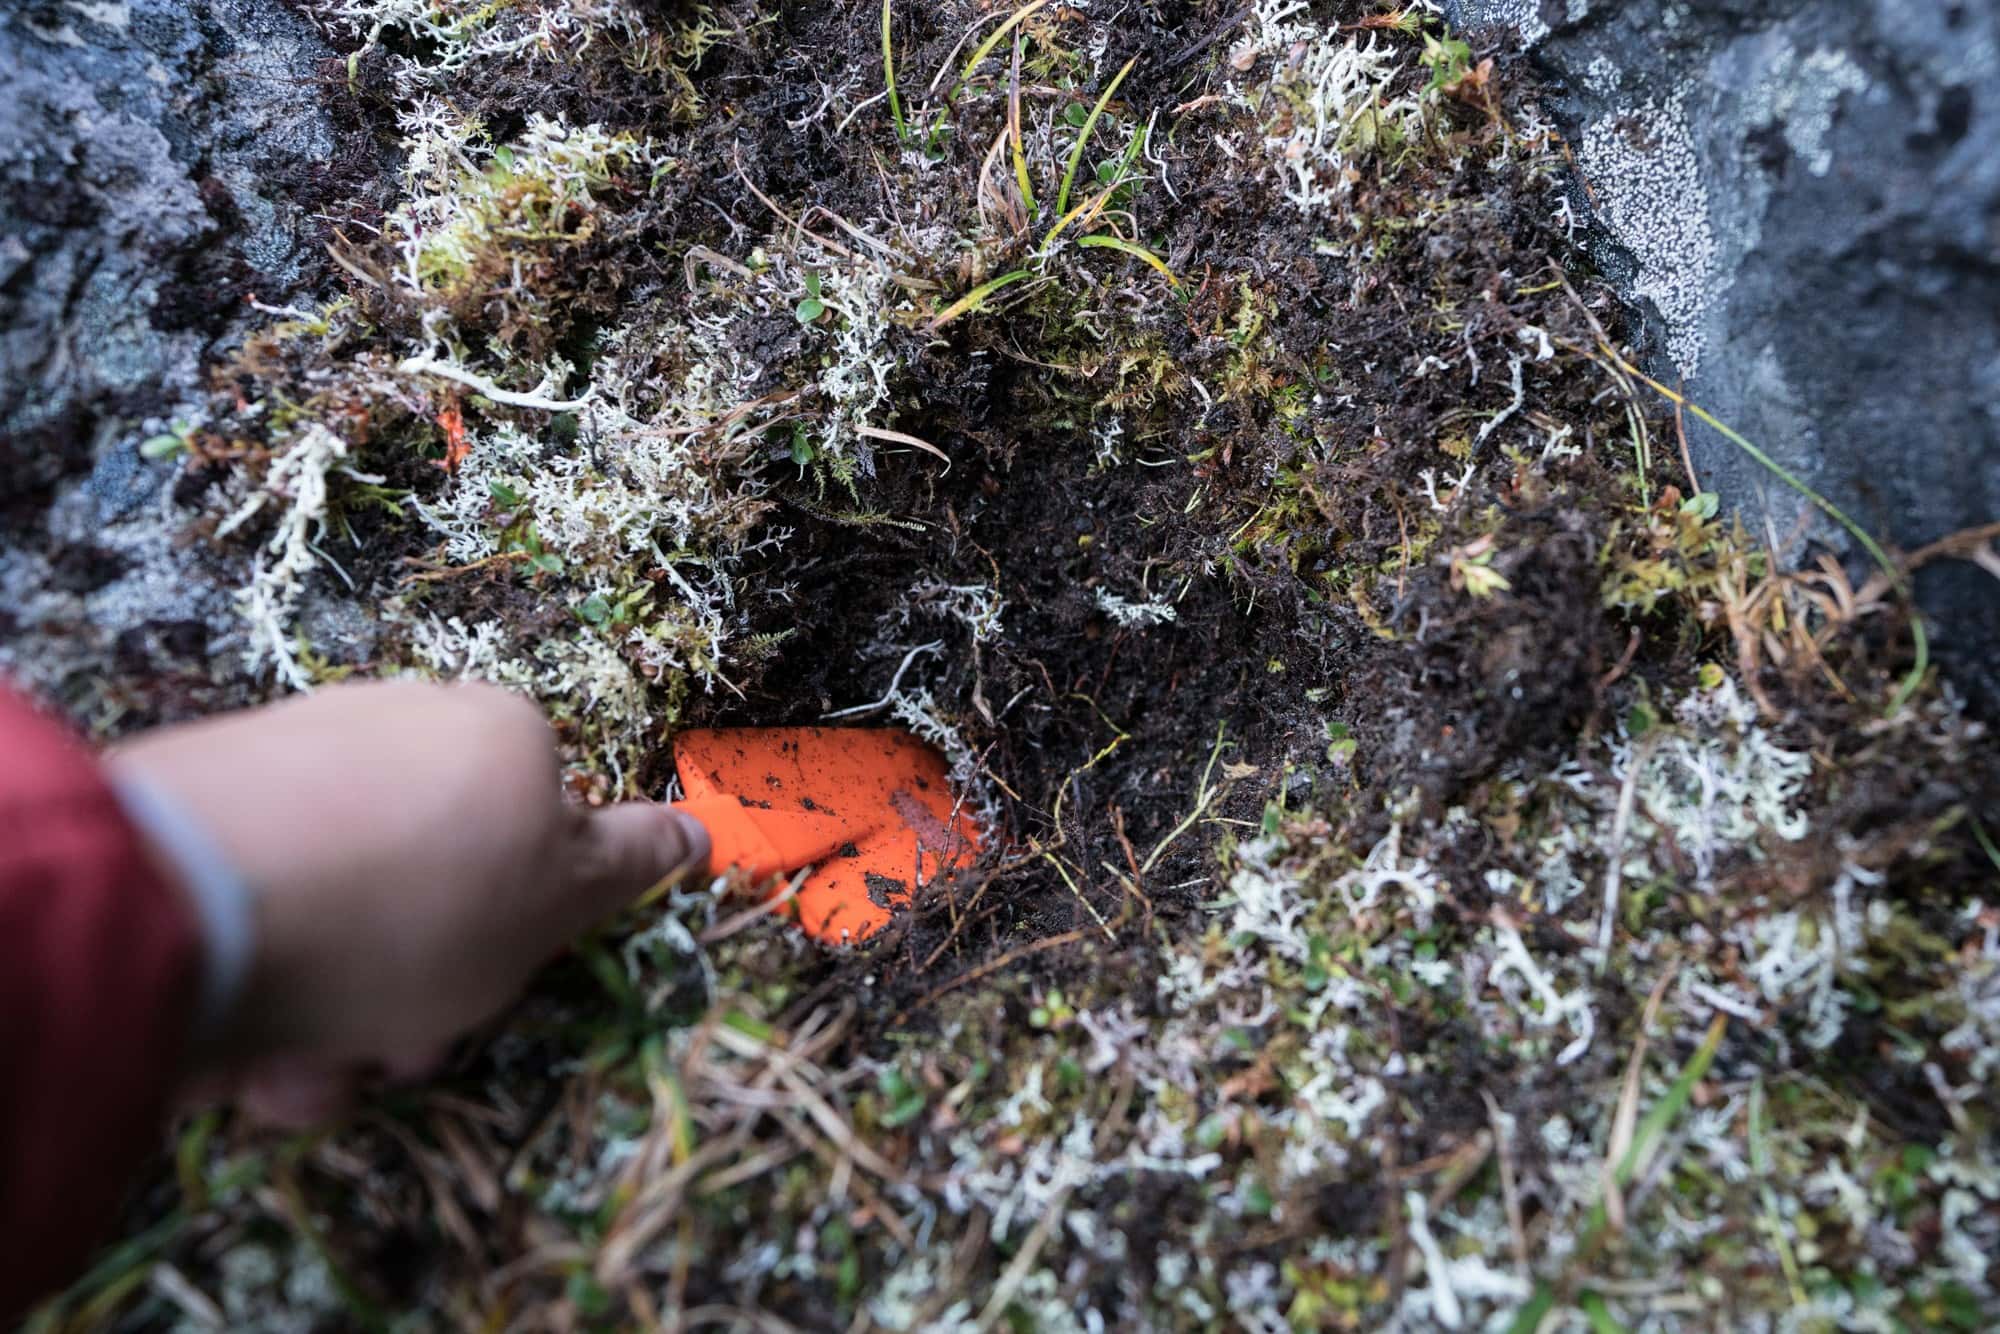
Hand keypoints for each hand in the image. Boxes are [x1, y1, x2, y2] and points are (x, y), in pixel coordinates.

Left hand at [106, 680, 706, 1125]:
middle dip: (416, 986)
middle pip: (438, 881)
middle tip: (383, 1048)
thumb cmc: (414, 906)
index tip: (486, 990)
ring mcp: (297, 756)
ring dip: (337, 1009)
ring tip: (297, 1064)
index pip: (540, 834)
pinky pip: (266, 902)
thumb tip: (699, 830)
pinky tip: (242, 1037)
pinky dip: (266, 978)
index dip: (522, 930)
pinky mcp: (205, 802)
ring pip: (348, 908)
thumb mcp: (556, 903)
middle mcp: (404, 722)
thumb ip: (626, 866)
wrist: (192, 900)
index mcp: (502, 734)